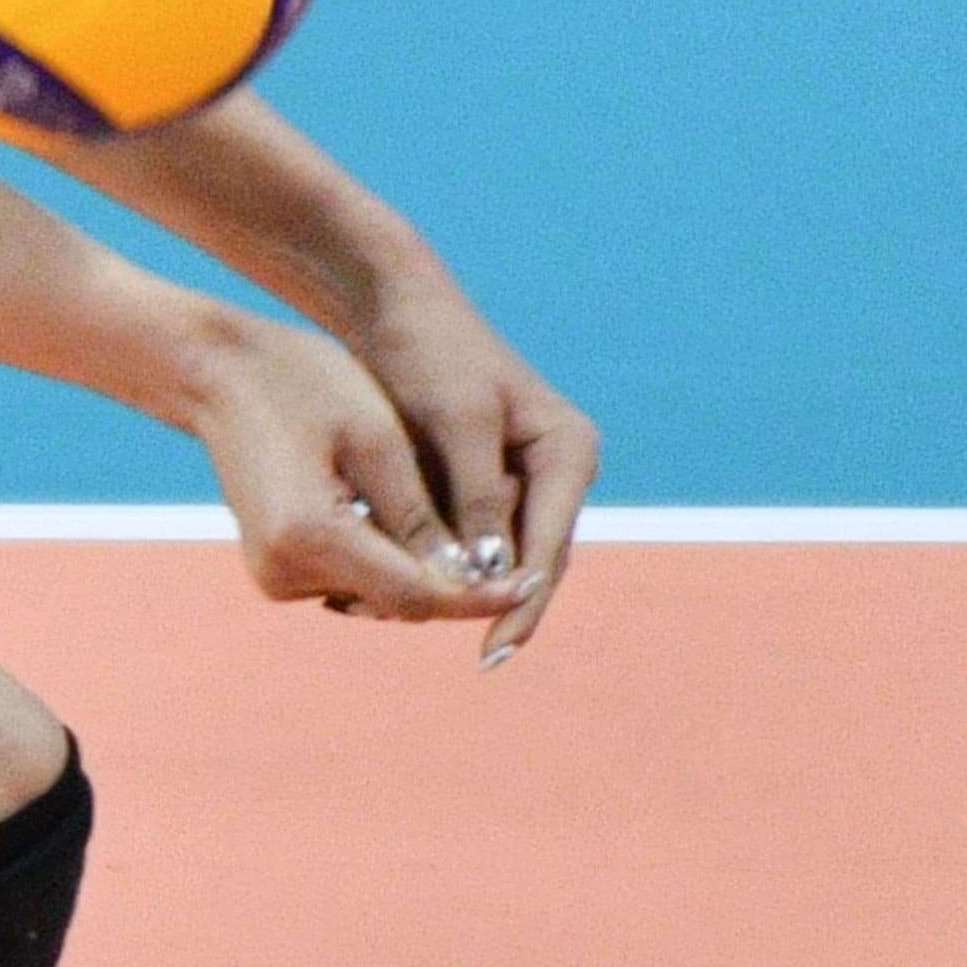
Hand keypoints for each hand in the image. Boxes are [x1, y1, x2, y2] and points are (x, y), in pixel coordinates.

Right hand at [177, 312, 511, 623]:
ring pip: (382, 593)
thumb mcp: (377, 438)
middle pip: (401, 601)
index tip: (532, 584)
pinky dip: (394, 557)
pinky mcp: (279, 570)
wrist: (220, 374)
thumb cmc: (302, 384)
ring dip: (429, 567)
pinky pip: (357, 577)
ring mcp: (276, 576)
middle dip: (459, 579)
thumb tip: (473, 578)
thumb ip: (422, 517)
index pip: (415, 593)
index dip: (478, 595)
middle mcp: (283, 570)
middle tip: (508, 532)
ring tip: (469, 510)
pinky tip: (416, 511)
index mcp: (307, 535)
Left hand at [346, 272, 600, 664]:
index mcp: (569, 453)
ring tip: (433, 628)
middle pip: (533, 559)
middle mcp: (556, 470)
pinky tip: (410, 593)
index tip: (497, 648)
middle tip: (481, 658)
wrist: (397, 308)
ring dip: (470, 591)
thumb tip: (489, 572)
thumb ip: (476, 495)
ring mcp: (521, 477)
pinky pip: (470, 536)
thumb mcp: (456, 421)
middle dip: (500, 605)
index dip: (524, 602)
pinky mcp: (480, 479)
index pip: (551, 546)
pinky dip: (445, 564)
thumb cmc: (431, 354)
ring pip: (499, 554)